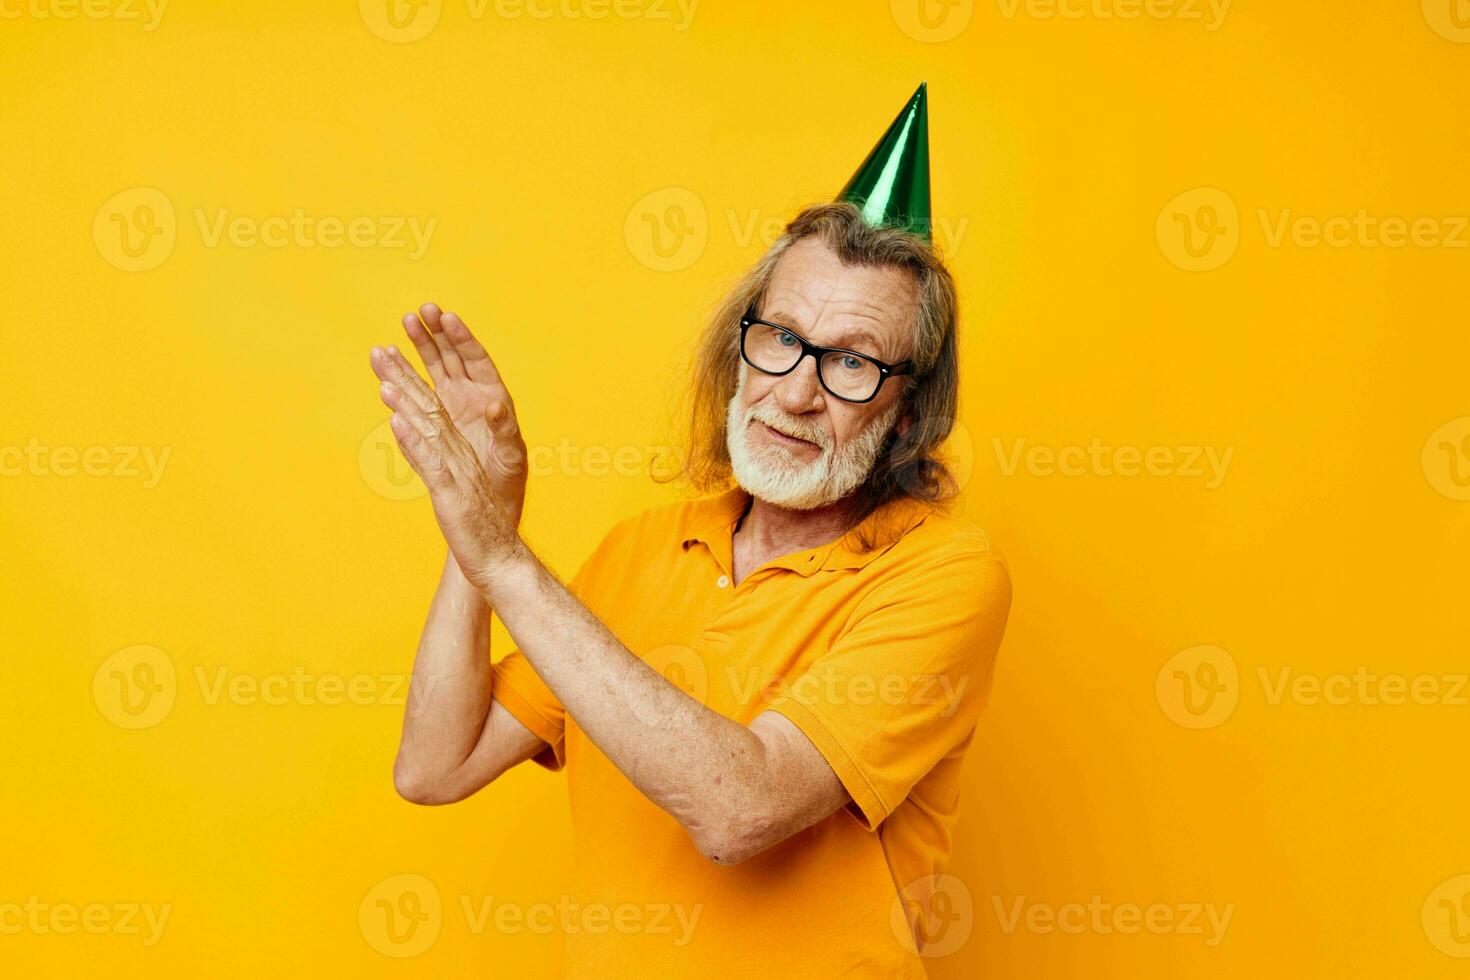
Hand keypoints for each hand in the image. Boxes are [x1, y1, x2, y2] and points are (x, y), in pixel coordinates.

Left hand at [370, 342, 526, 591]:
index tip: (389, 355)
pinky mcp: (453, 495)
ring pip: (431, 429)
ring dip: (406, 402)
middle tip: (380, 350)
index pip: (433, 406)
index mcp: (458, 450)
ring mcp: (457, 472)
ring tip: (384, 378)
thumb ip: (429, 459)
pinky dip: (414, 442)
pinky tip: (396, 422)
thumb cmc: (476, 527)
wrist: (500, 560)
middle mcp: (459, 454)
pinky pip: (431, 464)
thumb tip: (409, 434)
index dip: (410, 378)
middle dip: (404, 376)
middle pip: (430, 408)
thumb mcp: (449, 485)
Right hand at [398, 303, 527, 528]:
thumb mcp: (511, 455)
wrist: (490, 501)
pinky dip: (405, 378)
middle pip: (452, 356)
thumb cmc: (508, 478)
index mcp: (492, 396)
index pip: (476, 359)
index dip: (461, 338)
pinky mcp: (434, 419)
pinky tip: (389, 363)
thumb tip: (496, 405)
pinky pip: (417, 392)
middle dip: (436, 333)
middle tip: (420, 311)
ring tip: (403, 323)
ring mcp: (451, 404)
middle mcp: (471, 395)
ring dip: (418, 347)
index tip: (447, 318)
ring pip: (432, 368)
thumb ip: (504, 429)